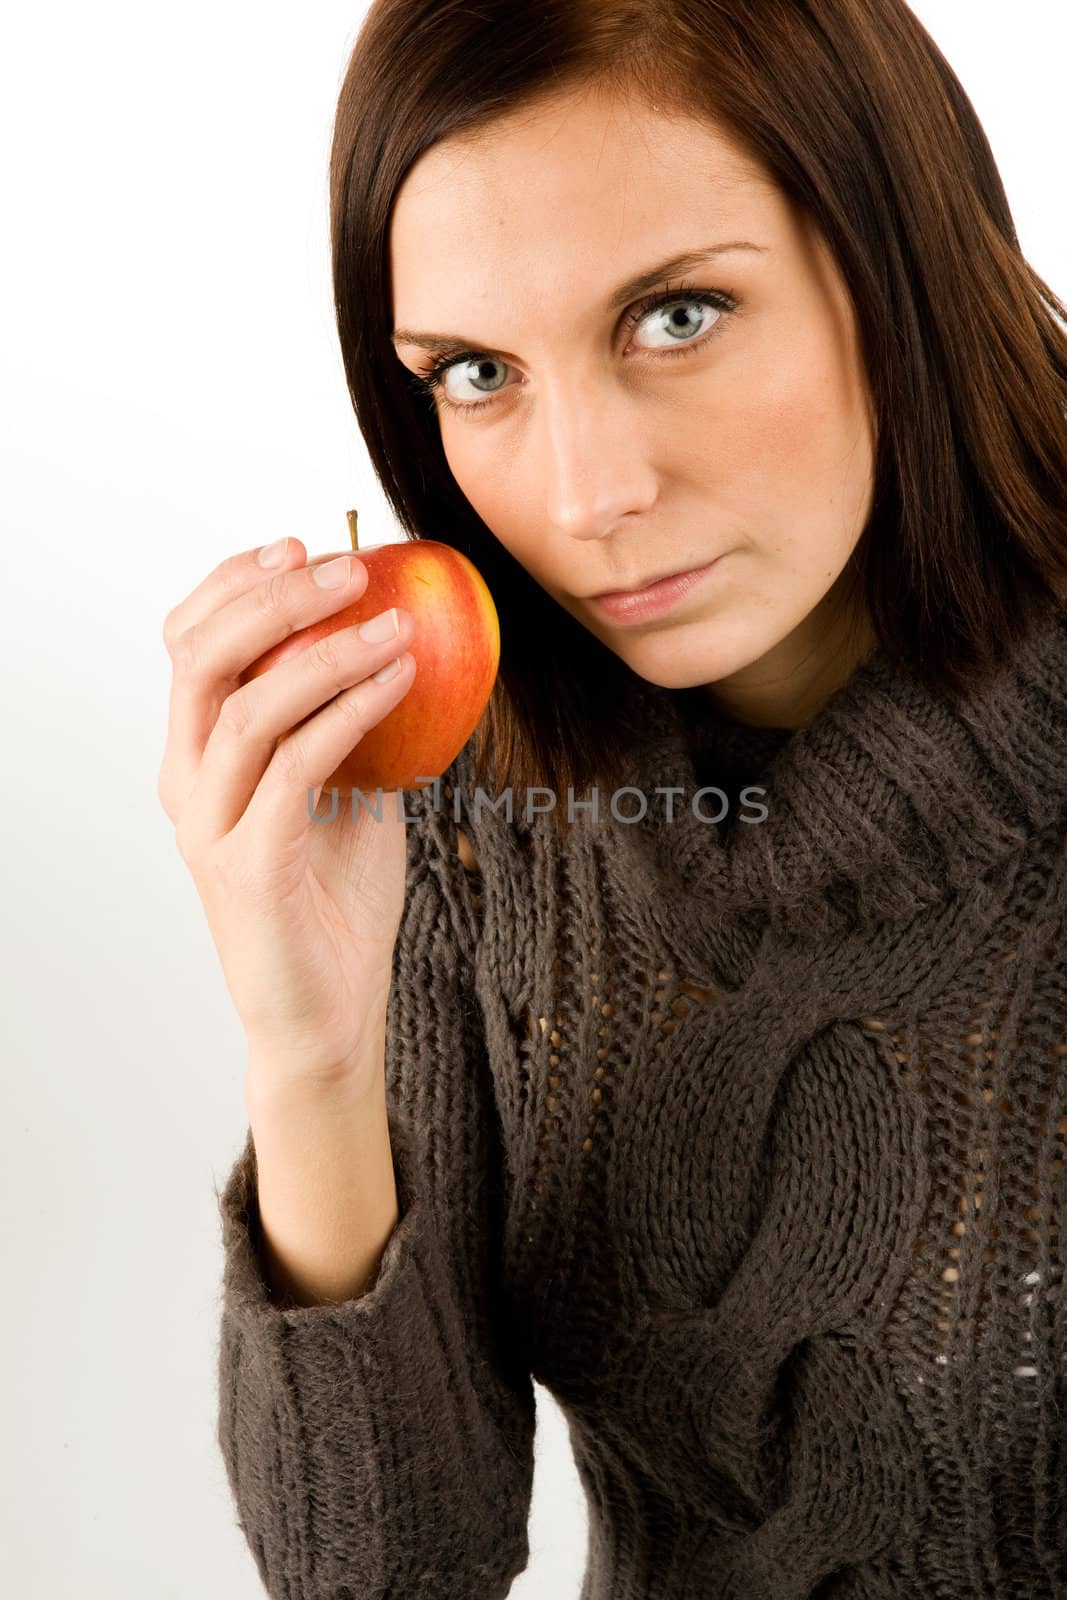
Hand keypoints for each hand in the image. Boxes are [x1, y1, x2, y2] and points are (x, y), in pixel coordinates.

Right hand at [157, 536, 417, 1088]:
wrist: (328, 1016)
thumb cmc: (335, 905)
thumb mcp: (348, 795)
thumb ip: (349, 729)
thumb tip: (400, 649)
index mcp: (197, 760)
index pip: (188, 646)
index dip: (234, 585)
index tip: (299, 545)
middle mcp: (187, 785)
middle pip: (203, 659)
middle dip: (275, 598)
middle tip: (350, 568)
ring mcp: (210, 828)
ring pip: (248, 707)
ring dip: (327, 651)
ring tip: (397, 625)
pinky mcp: (246, 867)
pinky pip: (298, 767)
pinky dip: (350, 712)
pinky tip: (398, 683)